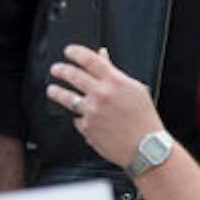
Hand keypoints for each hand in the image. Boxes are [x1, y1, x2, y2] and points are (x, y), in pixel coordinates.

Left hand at [47, 44, 163, 168]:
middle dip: (60, 70)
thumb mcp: (134, 89)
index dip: (75, 52)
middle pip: (72, 75)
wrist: (146, 148)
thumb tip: (101, 55)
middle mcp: (101, 95)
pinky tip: (82, 117)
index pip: (89, 59)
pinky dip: (79, 118)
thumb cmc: (144, 119)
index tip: (68, 51)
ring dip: (56, 92)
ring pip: (66, 97)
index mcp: (115, 82)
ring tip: (52, 90)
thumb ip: (114, 71)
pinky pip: (76, 119)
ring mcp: (92, 112)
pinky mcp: (87, 128)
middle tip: (55, 69)